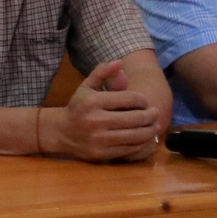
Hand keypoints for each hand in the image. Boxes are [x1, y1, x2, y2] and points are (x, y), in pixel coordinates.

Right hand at [48, 59, 162, 162]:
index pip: (130, 99)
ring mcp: (98, 139)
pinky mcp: (101, 154)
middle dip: (151, 115)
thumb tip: (119, 63)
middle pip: (136, 118)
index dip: (142, 100)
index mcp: (93, 101)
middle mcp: (95, 120)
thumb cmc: (79, 107)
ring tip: (154, 126)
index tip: (145, 102)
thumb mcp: (87, 86)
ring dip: (150, 130)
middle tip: (155, 113)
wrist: (61, 132)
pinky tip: (145, 138)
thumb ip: (102, 73)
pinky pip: (129, 150)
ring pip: (136, 136)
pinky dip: (142, 144)